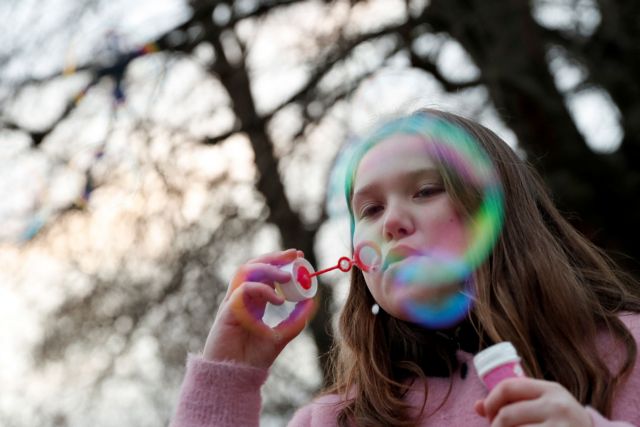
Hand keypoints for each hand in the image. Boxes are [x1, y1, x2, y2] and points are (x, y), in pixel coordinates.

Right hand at [202, 249, 311, 368]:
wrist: (235, 377)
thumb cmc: (253, 359)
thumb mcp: (281, 337)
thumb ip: (295, 321)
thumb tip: (311, 302)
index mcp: (253, 302)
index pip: (265, 272)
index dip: (280, 261)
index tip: (299, 256)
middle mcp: (242, 298)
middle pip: (254, 265)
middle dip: (274, 257)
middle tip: (294, 254)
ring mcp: (233, 302)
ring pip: (245, 271)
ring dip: (267, 268)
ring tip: (287, 275)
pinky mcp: (227, 311)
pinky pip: (243, 291)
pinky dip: (262, 290)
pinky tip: (278, 300)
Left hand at [474, 378, 592, 426]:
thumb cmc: (562, 423)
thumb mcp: (544, 406)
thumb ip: (513, 402)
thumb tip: (477, 406)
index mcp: (551, 390)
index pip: (508, 387)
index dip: (491, 401)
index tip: (487, 414)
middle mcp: (558, 406)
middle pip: (507, 415)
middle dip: (495, 426)